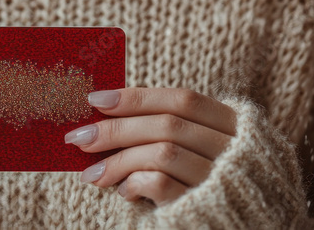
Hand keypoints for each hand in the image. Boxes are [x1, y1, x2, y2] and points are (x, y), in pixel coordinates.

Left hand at [63, 87, 236, 205]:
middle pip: (168, 124)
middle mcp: (232, 149)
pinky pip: (162, 184)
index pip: (182, 100)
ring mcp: (219, 180)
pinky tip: (124, 191)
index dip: (137, 97)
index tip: (96, 99)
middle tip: (80, 137)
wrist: (229, 224)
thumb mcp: (196, 148)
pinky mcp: (201, 208)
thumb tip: (106, 112)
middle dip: (116, 128)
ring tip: (93, 173)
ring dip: (119, 160)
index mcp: (233, 125)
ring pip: (163, 152)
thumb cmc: (204, 182)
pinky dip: (135, 183)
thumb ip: (166, 128)